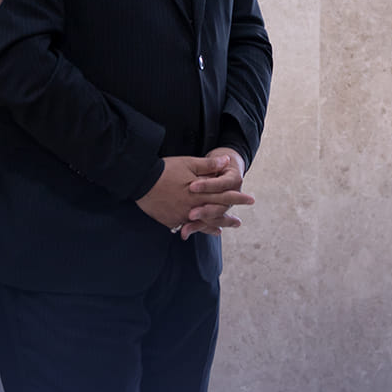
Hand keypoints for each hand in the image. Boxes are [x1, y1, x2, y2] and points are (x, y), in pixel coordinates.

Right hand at [136, 154, 253, 236]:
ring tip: (223, 230)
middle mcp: (192, 207)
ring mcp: (180, 216)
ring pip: (201, 223)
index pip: (223, 196)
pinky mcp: (170, 220)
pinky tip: (199, 230)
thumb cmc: (166, 169)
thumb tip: (227, 161)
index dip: (237, 198)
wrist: (140, 180)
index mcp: (199, 193)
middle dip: (228, 218)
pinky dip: (195, 228)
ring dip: (213, 226)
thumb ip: (208, 165)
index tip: (251, 200)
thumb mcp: (189, 163)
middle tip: (239, 223)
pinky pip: (185, 226)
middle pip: (214, 214)